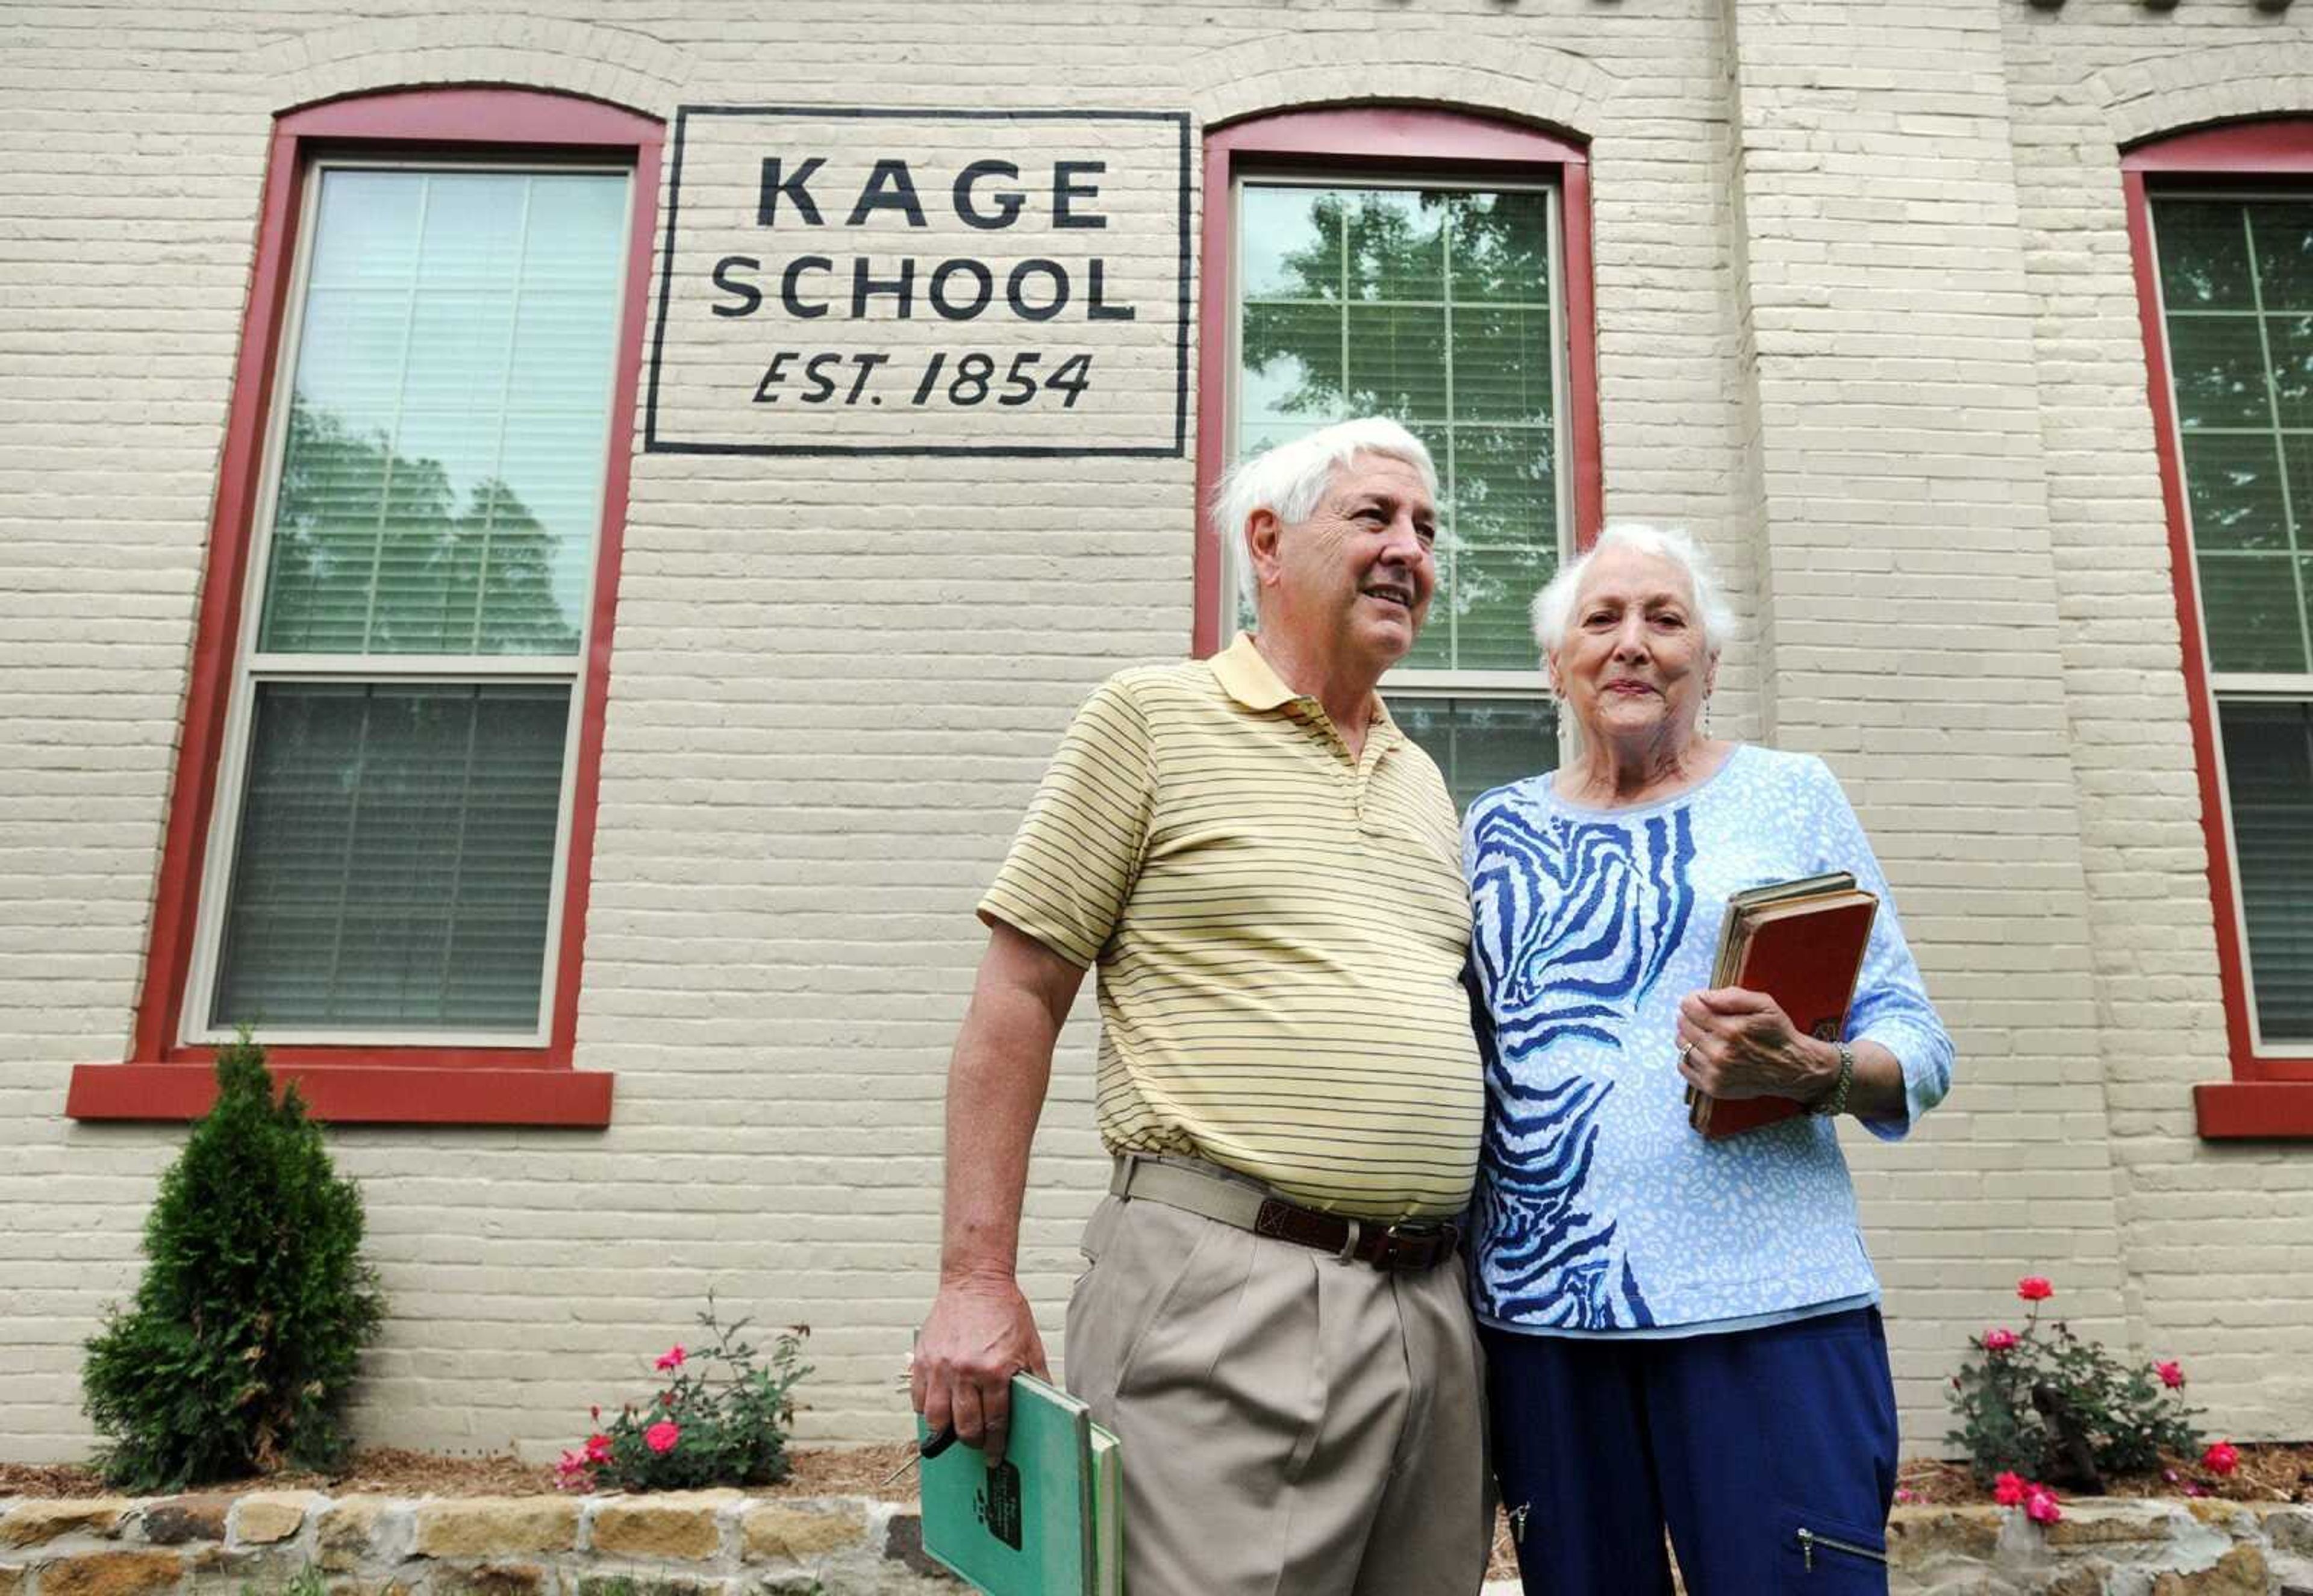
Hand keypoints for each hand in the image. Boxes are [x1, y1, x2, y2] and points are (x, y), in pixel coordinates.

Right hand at [911, 1274, 1048, 1463]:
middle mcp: (965, 1372)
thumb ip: (1037, 1380)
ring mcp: (940, 1366)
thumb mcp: (1031, 1346)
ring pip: (936, 1418)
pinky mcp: (923, 1358)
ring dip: (946, 1430)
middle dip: (973, 1442)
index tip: (994, 1456)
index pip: (994, 1422)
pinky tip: (939, 1408)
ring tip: (955, 1429)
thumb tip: (1046, 1407)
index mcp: (995, 1371)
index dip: (995, 1445)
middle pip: (964, 1426)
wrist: (976, 1281)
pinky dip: (927, 1409)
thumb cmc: (1005, 1312)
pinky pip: (919, 1398)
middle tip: (977, 1444)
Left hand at [1674, 987, 1838, 1102]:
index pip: (1689, 1007)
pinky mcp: (1713, 1087)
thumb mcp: (1765, 1005)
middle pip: (1683, 1025)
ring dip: (1689, 1035)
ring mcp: (1714, 1073)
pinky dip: (1688, 1056)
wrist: (1792, 1069)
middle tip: (1705, 1017)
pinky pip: (1683, 1066)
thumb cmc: (1778, 1033)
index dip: (1693, 999)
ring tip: (1707, 1034)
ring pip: (1681, 1044)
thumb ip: (1732, 996)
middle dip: (1691, 1016)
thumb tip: (1703, 996)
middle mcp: (1719, 1053)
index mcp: (1730, 1030)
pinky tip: (1704, 1051)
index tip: (1700, 1001)